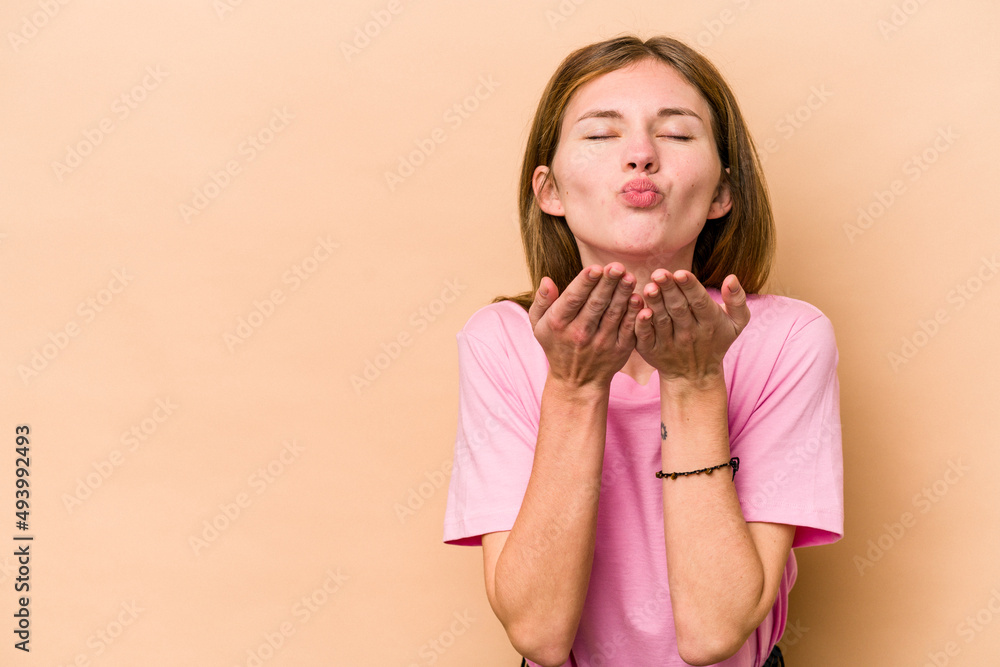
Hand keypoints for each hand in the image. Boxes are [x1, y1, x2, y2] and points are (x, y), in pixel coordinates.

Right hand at [529, 263, 642, 388]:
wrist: (576, 381)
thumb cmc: (556, 345)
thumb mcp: (539, 325)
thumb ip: (542, 301)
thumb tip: (546, 280)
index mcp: (558, 323)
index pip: (573, 299)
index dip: (585, 282)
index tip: (595, 267)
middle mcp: (579, 334)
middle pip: (596, 304)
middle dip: (608, 284)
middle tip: (617, 266)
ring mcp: (601, 343)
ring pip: (614, 314)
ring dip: (623, 294)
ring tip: (629, 277)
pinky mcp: (619, 351)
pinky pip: (628, 330)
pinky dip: (634, 315)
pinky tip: (638, 298)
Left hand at [634, 270, 749, 384]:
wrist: (694, 376)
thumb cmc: (716, 340)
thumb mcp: (736, 323)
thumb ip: (737, 300)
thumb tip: (731, 277)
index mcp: (709, 321)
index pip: (699, 301)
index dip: (690, 287)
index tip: (680, 273)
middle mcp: (689, 333)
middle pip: (678, 308)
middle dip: (669, 290)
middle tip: (659, 273)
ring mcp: (669, 343)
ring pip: (662, 320)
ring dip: (655, 303)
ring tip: (650, 287)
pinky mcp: (652, 351)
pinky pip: (646, 337)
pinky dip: (643, 325)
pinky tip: (640, 311)